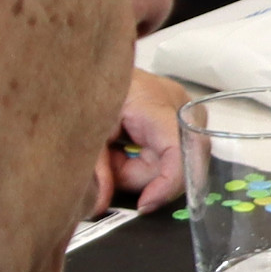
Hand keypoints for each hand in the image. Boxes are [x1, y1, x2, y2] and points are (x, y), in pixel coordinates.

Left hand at [102, 66, 184, 211]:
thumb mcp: (88, 134)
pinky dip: (144, 159)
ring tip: (113, 151)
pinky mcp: (179, 117)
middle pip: (178, 163)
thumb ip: (98, 171)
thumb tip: (101, 207)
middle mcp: (180, 106)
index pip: (179, 153)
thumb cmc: (88, 88)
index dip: (166, 186)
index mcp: (155, 104)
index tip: (144, 205)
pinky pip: (170, 152)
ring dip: (140, 167)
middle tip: (110, 164)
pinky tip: (125, 148)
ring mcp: (183, 111)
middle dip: (142, 175)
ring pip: (174, 162)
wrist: (87, 64)